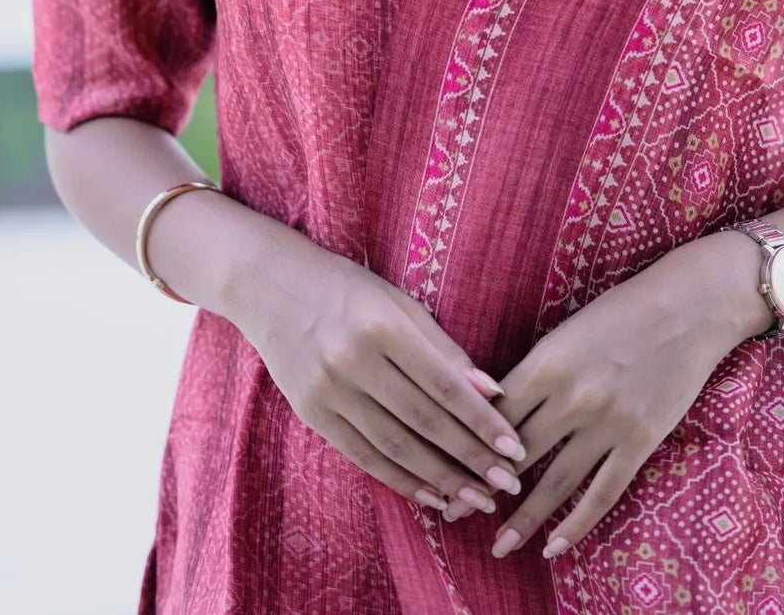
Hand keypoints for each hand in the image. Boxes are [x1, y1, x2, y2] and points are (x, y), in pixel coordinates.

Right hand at [236, 227, 527, 517]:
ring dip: (440, 478)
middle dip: (470, 458)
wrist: (269, 285)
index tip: (514, 448)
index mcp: (381, 326)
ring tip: (476, 498)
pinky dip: (400, 479)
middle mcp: (353, 361)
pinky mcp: (311, 413)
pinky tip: (431, 494)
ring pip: (394, 446)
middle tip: (508, 484)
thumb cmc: (347, 288)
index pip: (443, 385)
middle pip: (423, 421)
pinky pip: (363, 455)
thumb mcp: (398, 302)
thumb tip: (490, 390)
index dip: (481, 421)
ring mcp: (328, 390)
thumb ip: (443, 348)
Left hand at [465, 234, 757, 555]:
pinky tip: (554, 546)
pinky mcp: (640, 440)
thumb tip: (498, 410)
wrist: (689, 305)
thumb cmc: (623, 309)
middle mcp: (572, 395)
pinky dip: (577, 524)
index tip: (448, 471)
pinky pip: (603, 492)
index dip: (468, 446)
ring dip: (525, 518)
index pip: (495, 415)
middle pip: (517, 453)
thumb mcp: (567, 331)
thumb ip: (536, 370)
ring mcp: (608, 421)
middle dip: (485, 488)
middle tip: (458, 514)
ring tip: (501, 545)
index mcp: (547, 362)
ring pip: (556, 482)